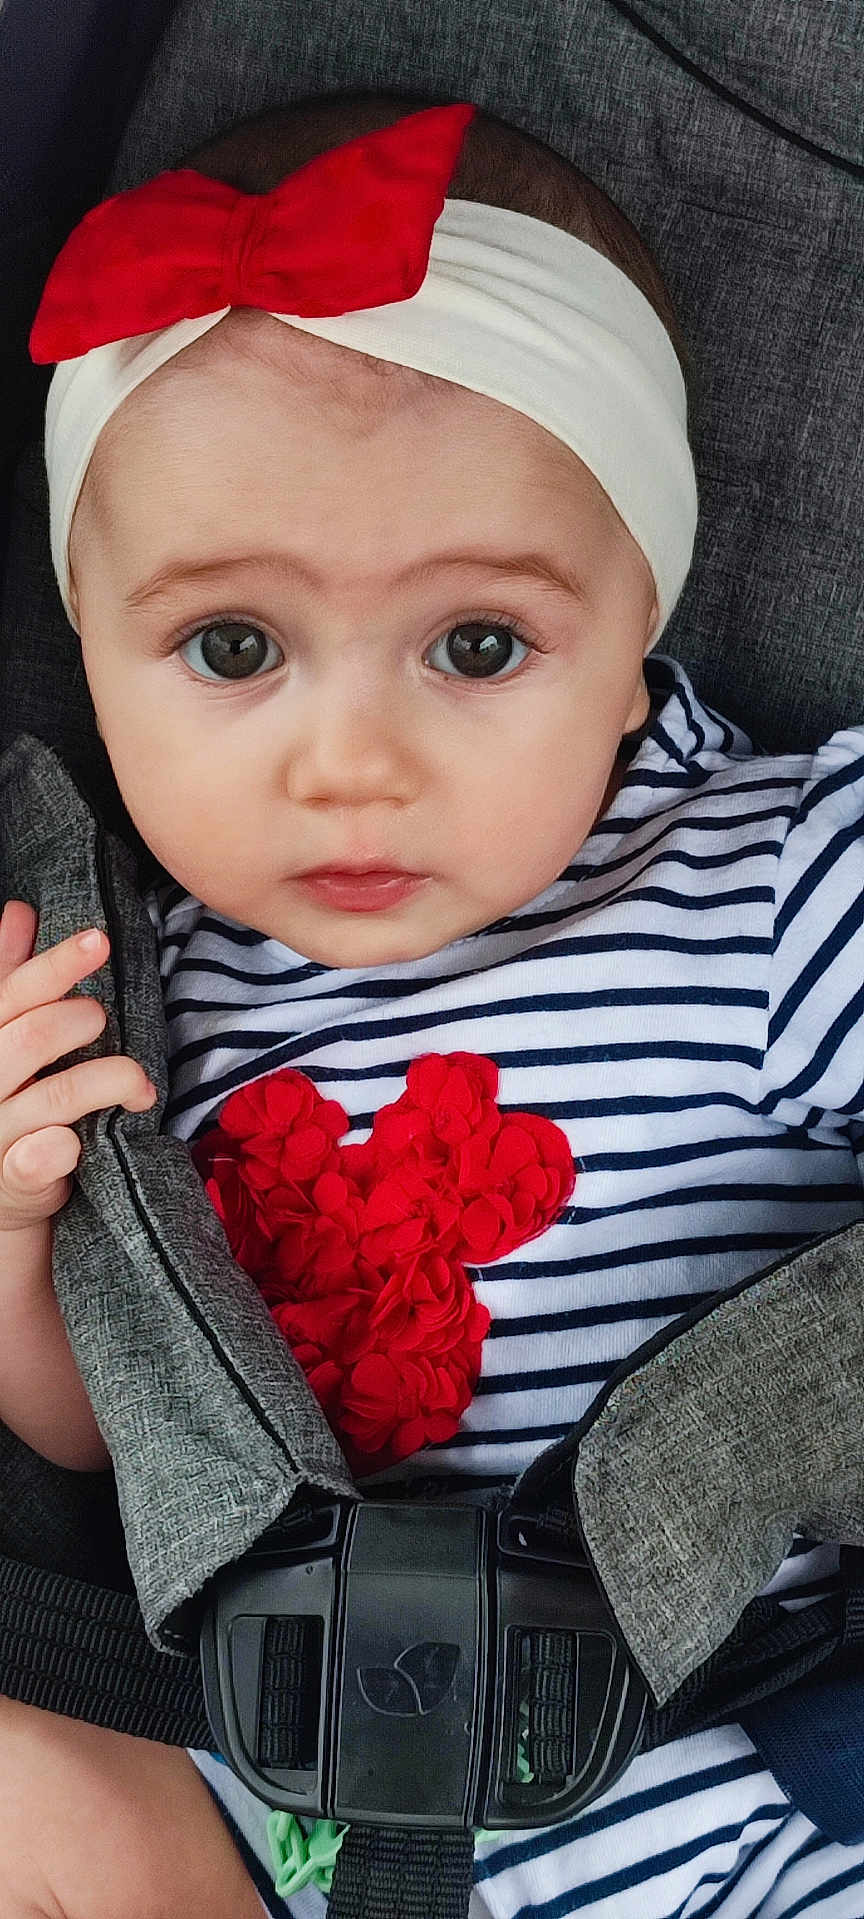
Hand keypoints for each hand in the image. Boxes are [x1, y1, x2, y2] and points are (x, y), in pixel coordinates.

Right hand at [0, 899, 155, 1234]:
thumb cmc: (9, 1100)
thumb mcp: (4, 1034)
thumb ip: (8, 975)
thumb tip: (17, 911)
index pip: (10, 992)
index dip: (56, 963)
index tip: (101, 939)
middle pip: (32, 1036)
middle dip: (82, 1019)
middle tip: (104, 1021)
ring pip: (58, 1094)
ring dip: (112, 1078)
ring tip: (140, 1084)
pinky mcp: (14, 1178)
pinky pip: (41, 1157)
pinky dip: (63, 1145)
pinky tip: (79, 1140)